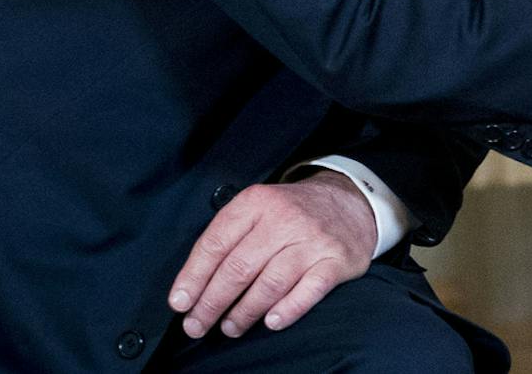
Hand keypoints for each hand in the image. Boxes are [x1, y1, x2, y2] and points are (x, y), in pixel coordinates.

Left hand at [167, 171, 375, 338]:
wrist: (350, 203)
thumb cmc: (293, 214)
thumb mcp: (259, 208)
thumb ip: (229, 237)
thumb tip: (193, 286)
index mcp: (257, 202)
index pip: (216, 243)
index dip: (193, 277)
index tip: (180, 303)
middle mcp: (285, 218)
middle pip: (239, 268)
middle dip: (212, 303)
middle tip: (197, 325)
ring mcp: (313, 240)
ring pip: (270, 284)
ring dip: (244, 313)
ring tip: (230, 328)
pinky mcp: (337, 260)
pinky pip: (309, 291)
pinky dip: (287, 310)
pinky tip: (270, 322)